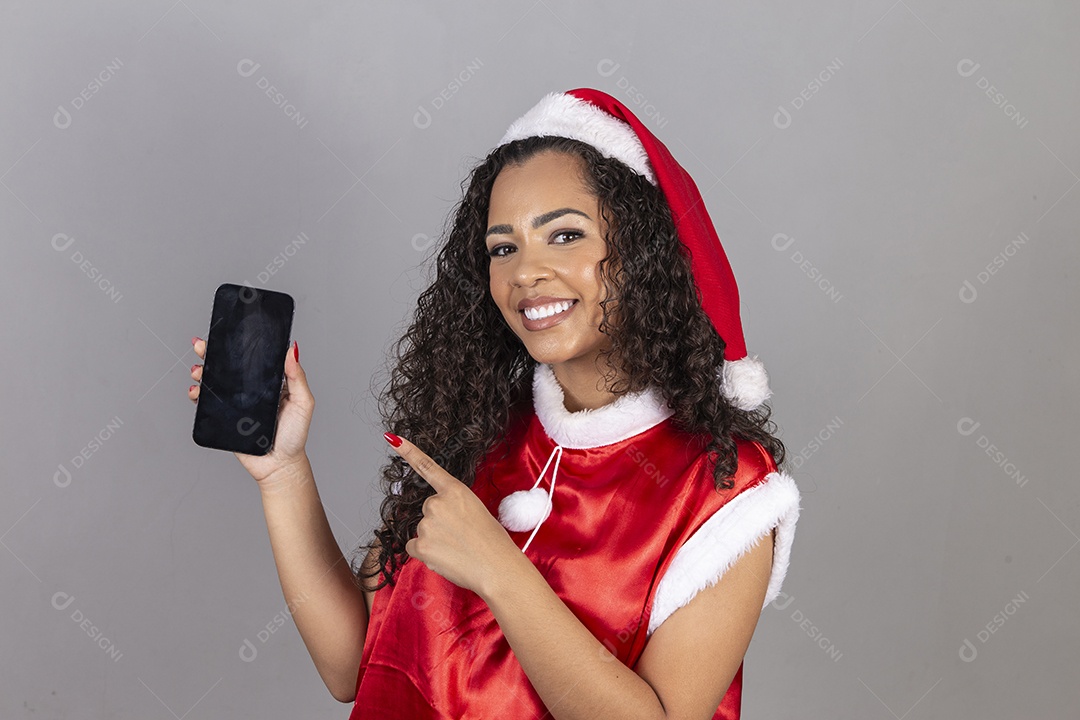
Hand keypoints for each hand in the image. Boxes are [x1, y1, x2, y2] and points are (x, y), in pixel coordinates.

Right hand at [188, 336, 314, 482]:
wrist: (279, 465)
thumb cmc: (294, 435)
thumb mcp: (302, 403)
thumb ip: (297, 377)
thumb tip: (292, 350)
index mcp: (270, 383)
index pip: (252, 359)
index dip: (239, 346)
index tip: (226, 333)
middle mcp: (251, 391)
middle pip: (229, 367)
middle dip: (212, 355)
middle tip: (201, 346)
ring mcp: (237, 404)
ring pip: (215, 383)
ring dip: (203, 373)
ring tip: (198, 371)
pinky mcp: (225, 419)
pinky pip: (208, 405)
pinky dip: (199, 396)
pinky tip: (196, 391)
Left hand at [386, 433, 522, 595]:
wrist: (497, 568)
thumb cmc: (493, 543)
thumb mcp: (477, 512)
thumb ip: (454, 509)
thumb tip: (437, 522)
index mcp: (455, 490)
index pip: (428, 468)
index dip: (408, 452)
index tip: (392, 439)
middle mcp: (437, 503)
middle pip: (427, 511)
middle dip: (438, 524)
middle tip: (461, 537)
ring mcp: (427, 523)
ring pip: (422, 531)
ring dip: (434, 541)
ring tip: (458, 550)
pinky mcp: (420, 544)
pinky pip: (413, 547)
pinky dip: (425, 554)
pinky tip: (445, 557)